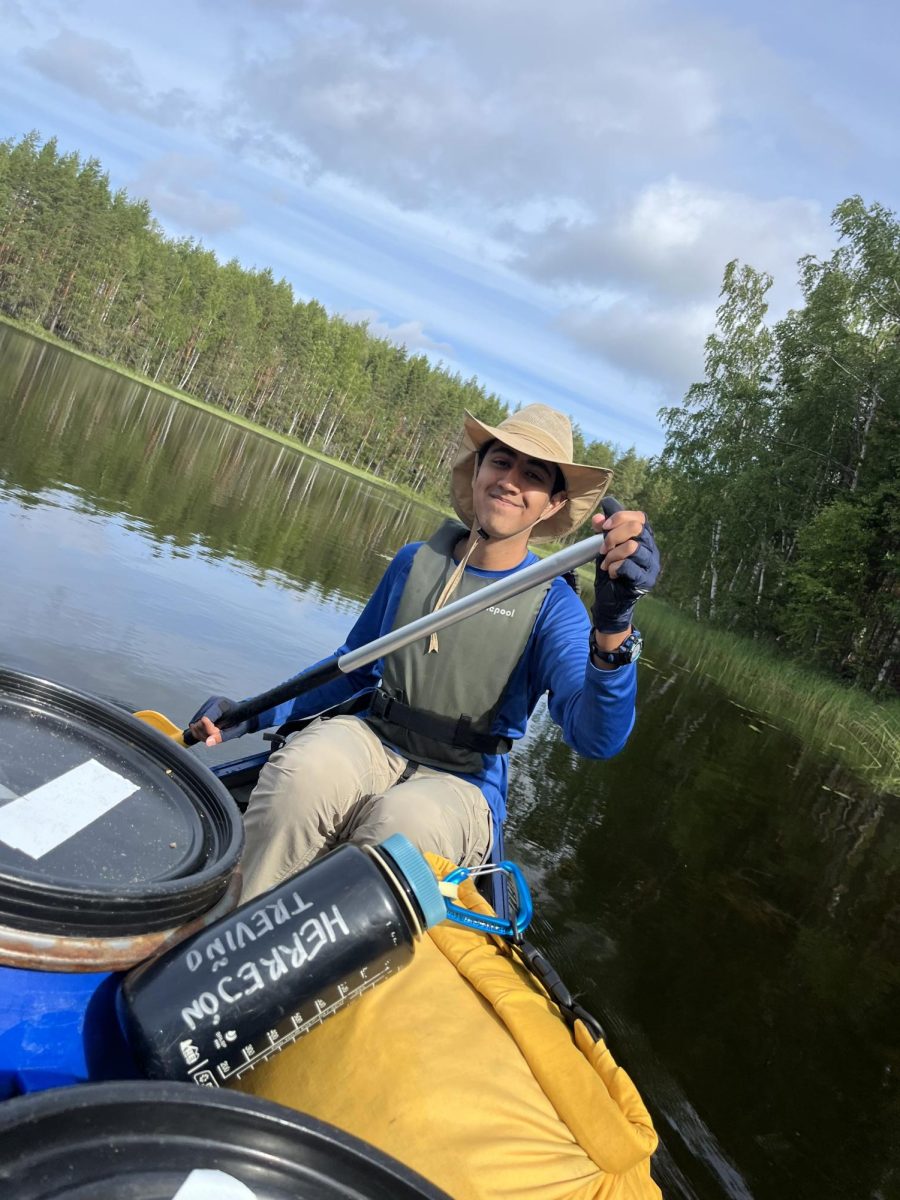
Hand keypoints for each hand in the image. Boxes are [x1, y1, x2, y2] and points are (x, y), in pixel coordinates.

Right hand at [187, 695, 251, 746]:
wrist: (245, 714)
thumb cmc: (241, 722)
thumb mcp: (235, 731)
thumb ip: (222, 737)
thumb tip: (208, 743)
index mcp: (221, 704)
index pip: (206, 718)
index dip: (208, 730)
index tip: (215, 734)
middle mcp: (211, 701)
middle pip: (198, 723)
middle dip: (205, 734)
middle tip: (217, 737)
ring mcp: (206, 704)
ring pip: (194, 724)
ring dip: (202, 734)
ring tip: (215, 735)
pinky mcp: (203, 709)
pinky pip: (194, 724)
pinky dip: (200, 731)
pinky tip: (211, 732)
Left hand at [590, 500, 659, 632]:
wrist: (609, 599)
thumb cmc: (611, 569)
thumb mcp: (604, 545)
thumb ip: (602, 529)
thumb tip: (598, 517)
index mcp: (644, 537)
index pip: (639, 517)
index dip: (618, 517)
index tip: (602, 527)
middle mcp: (652, 548)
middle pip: (636, 528)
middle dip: (612, 536)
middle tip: (603, 549)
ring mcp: (651, 565)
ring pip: (632, 547)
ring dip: (612, 555)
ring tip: (606, 564)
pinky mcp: (646, 580)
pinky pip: (628, 566)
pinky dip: (614, 568)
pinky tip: (612, 573)